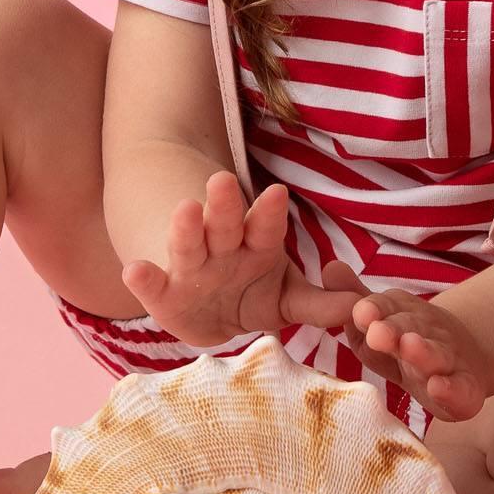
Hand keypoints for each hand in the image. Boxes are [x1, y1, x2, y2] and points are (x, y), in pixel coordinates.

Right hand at [119, 173, 358, 349]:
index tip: (278, 193)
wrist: (210, 313)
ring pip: (190, 244)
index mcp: (258, 246)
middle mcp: (224, 250)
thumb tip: (360, 307)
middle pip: (226, 224)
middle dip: (225, 205)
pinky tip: (133, 269)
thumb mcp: (287, 300)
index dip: (272, 212)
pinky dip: (143, 278)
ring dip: (186, 227)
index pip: (268, 226)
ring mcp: (191, 268)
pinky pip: (153, 286)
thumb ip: (319, 304)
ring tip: (183, 209)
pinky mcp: (164, 295)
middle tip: (223, 180)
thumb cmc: (254, 293)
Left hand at [318, 262, 491, 422]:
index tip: (361, 311)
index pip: (388, 308)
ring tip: (408, 347)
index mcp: (403, 317)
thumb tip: (329, 267)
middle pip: (411, 329)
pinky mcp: (464, 391)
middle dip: (395, 330)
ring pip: (435, 356)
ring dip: (422, 352)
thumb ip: (357, 300)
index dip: (376, 309)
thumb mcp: (381, 322)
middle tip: (377, 332)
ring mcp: (448, 362)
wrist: (465, 362)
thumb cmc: (408, 343)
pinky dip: (451, 390)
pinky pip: (460, 391)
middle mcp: (427, 334)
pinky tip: (438, 387)